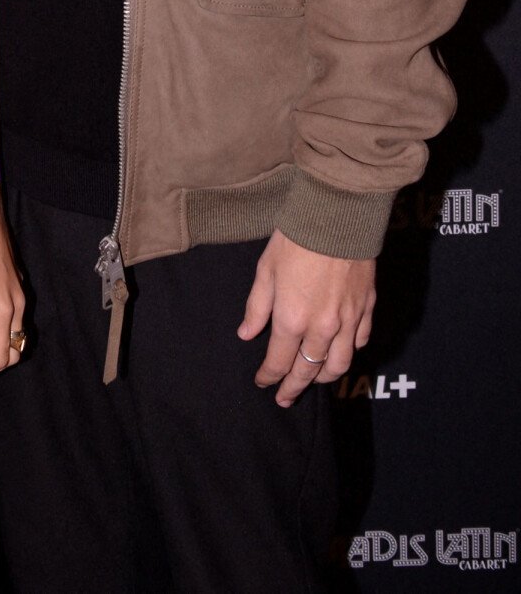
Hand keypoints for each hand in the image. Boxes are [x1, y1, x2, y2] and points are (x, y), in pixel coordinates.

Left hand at [238, 228, 375, 406]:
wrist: (336, 216)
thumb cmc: (295, 238)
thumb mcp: (265, 270)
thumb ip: (257, 307)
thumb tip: (246, 334)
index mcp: (291, 319)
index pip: (278, 361)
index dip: (269, 376)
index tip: (262, 383)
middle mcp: (321, 328)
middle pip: (308, 370)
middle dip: (294, 386)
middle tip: (285, 397)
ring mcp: (347, 320)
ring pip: (338, 364)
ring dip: (324, 377)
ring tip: (313, 380)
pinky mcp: (366, 308)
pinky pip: (359, 342)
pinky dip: (349, 352)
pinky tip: (340, 352)